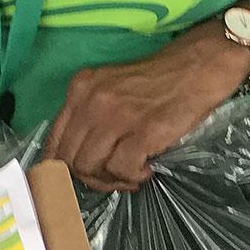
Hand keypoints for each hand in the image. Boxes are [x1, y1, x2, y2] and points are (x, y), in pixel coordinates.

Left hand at [44, 30, 249, 191]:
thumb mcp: (109, 88)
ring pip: (90, 167)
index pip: (53, 139)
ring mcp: (116, 116)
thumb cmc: (155, 81)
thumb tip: (75, 157)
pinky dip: (132, 177)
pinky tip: (146, 169)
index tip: (76, 177)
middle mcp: (91, 101)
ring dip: (110, 180)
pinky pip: (121, 169)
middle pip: (69, 158)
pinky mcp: (142, 132)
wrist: (196, 69)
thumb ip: (88, 115)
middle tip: (111, 178)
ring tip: (130, 174)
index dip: (60, 166)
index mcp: (79, 89)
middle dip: (88, 177)